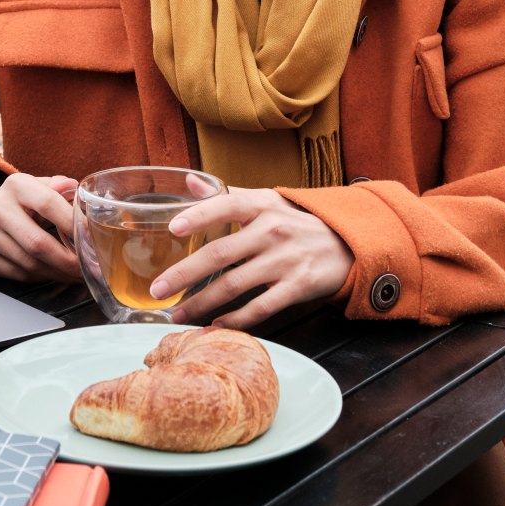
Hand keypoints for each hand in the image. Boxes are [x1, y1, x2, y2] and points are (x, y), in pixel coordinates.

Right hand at [0, 170, 80, 282]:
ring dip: (57, 273)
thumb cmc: (22, 202)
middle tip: (88, 268)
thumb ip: (61, 188)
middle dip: (67, 261)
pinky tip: (55, 274)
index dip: (72, 223)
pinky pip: (18, 274)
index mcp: (15, 185)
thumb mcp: (39, 187)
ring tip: (75, 274)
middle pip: (37, 243)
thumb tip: (78, 191)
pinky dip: (41, 277)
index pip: (48, 203)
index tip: (91, 239)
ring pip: (29, 264)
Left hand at [152, 188, 354, 329]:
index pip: (225, 206)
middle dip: (185, 274)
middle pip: (220, 254)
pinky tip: (215, 325)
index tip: (173, 228)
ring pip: (234, 285)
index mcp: (261, 206)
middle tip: (158, 289)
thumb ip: (227, 194)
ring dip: (202, 303)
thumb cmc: (295, 222)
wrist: (346, 243)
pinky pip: (260, 307)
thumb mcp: (266, 200)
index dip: (199, 215)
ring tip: (178, 313)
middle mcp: (271, 231)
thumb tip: (188, 180)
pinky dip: (235, 319)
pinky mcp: (297, 287)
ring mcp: (285, 261)